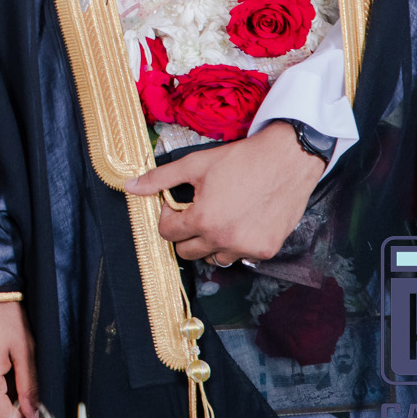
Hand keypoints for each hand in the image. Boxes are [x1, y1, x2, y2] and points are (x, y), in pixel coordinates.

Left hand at [126, 121, 324, 263]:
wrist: (287, 160)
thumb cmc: (241, 159)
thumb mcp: (195, 164)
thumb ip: (160, 179)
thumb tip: (129, 186)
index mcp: (203, 220)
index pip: (167, 233)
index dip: (167, 215)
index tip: (177, 202)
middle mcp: (224, 240)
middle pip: (187, 251)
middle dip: (185, 232)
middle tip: (197, 210)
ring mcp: (246, 248)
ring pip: (214, 258)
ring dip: (211, 242)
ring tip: (220, 215)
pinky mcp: (266, 250)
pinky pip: (240, 256)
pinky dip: (236, 243)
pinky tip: (242, 220)